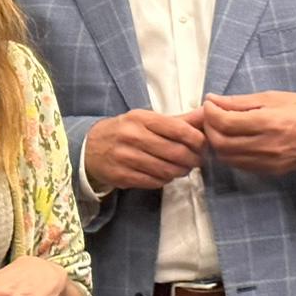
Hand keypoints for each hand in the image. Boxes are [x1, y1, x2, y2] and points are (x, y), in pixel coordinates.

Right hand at [83, 107, 205, 190]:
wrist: (89, 147)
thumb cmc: (125, 132)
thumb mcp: (147, 120)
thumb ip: (179, 120)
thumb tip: (207, 113)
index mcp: (140, 119)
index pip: (179, 129)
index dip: (197, 140)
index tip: (202, 145)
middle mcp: (131, 136)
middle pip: (176, 152)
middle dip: (192, 159)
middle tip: (196, 161)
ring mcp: (124, 157)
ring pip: (166, 170)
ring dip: (180, 171)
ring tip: (181, 168)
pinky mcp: (121, 175)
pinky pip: (154, 182)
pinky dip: (164, 180)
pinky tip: (164, 175)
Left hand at [202, 91, 295, 174]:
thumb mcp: (272, 97)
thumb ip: (239, 102)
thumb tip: (212, 100)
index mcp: (268, 122)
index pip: (225, 122)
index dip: (210, 113)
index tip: (209, 104)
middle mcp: (267, 145)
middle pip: (221, 142)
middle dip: (209, 128)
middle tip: (211, 116)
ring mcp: (269, 161)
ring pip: (227, 157)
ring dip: (217, 143)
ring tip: (221, 128)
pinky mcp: (271, 170)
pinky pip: (240, 165)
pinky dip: (230, 154)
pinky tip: (233, 141)